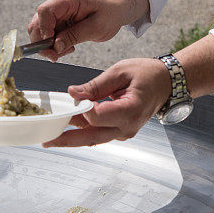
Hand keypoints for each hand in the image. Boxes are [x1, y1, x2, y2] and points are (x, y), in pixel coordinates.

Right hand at [28, 0, 128, 60]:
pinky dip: (54, 47)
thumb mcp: (97, 26)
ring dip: (48, 46)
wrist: (115, 9)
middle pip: (37, 23)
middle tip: (55, 56)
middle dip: (42, 42)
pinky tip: (69, 48)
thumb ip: (76, 35)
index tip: (52, 44)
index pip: (45, 11)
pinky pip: (48, 38)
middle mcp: (59, 6)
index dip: (43, 28)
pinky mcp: (59, 25)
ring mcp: (57, 16)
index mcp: (68, 0)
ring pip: (39, 32)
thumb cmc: (109, 12)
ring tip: (67, 50)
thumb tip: (55, 46)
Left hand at [43, 58, 170, 146]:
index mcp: (130, 110)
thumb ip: (95, 85)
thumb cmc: (147, 74)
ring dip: (73, 138)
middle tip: (46, 140)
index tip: (70, 97)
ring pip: (94, 139)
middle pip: (92, 137)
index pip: (97, 116)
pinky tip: (68, 129)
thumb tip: (73, 93)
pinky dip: (83, 132)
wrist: (166, 83)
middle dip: (67, 139)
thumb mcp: (120, 72)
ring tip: (51, 138)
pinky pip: (99, 134)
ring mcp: (125, 132)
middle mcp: (128, 127)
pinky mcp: (120, 131)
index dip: (80, 109)